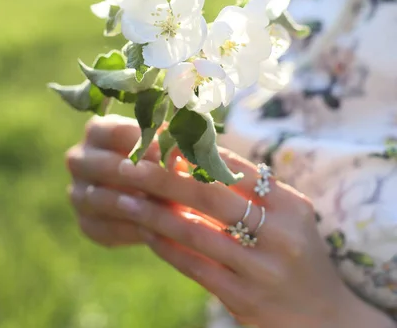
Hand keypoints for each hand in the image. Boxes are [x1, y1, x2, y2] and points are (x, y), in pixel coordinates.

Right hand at [65, 114, 162, 247]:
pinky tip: (158, 229)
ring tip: (168, 208)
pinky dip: (132, 230)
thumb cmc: (165, 158)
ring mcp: (77, 193)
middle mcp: (79, 159)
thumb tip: (178, 150)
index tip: (173, 153)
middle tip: (170, 183)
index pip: (118, 132)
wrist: (155, 192)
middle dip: (142, 175)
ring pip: (104, 200)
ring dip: (137, 205)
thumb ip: (171, 145)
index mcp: (98, 130)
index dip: (147, 143)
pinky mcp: (86, 223)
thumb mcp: (168, 147)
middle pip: (107, 166)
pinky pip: (106, 229)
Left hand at [76, 145, 390, 327]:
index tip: (161, 140)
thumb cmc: (296, 254)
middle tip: (131, 167)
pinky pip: (195, 266)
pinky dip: (166, 247)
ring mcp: (261, 268)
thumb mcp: (288, 217)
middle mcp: (279, 233)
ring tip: (126, 199)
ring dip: (155, 213)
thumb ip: (251, 191)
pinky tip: (146, 233)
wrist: (325, 318)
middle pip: (209, 194)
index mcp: (290, 204)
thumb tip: (192, 158)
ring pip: (195, 231)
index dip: (193, 151)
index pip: (235, 167)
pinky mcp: (243, 298)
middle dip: (164, 178)